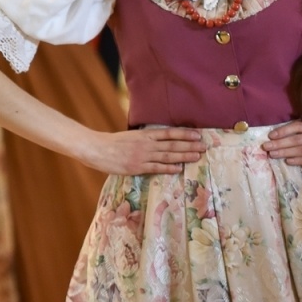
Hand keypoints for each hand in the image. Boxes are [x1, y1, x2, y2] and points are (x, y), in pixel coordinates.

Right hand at [77, 127, 204, 174]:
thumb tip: (158, 141)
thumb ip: (144, 139)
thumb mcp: (130, 136)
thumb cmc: (112, 143)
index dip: (184, 134)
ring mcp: (142, 156)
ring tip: (197, 156)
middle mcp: (146, 144)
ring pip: (168, 155)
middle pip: (172, 144)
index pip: (169, 133)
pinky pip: (156, 167)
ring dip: (184, 156)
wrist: (97, 149)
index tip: (198, 135)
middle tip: (204, 147)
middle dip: (190, 145)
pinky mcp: (137, 167)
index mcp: (145, 135)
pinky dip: (168, 168)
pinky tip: (179, 168)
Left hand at [263, 120, 301, 167]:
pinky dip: (299, 160)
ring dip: (285, 152)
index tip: (271, 135)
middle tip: (265, 147)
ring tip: (273, 155)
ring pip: (301, 149)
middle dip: (279, 143)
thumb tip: (289, 135)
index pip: (298, 126)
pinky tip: (288, 161)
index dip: (284, 130)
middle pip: (296, 139)